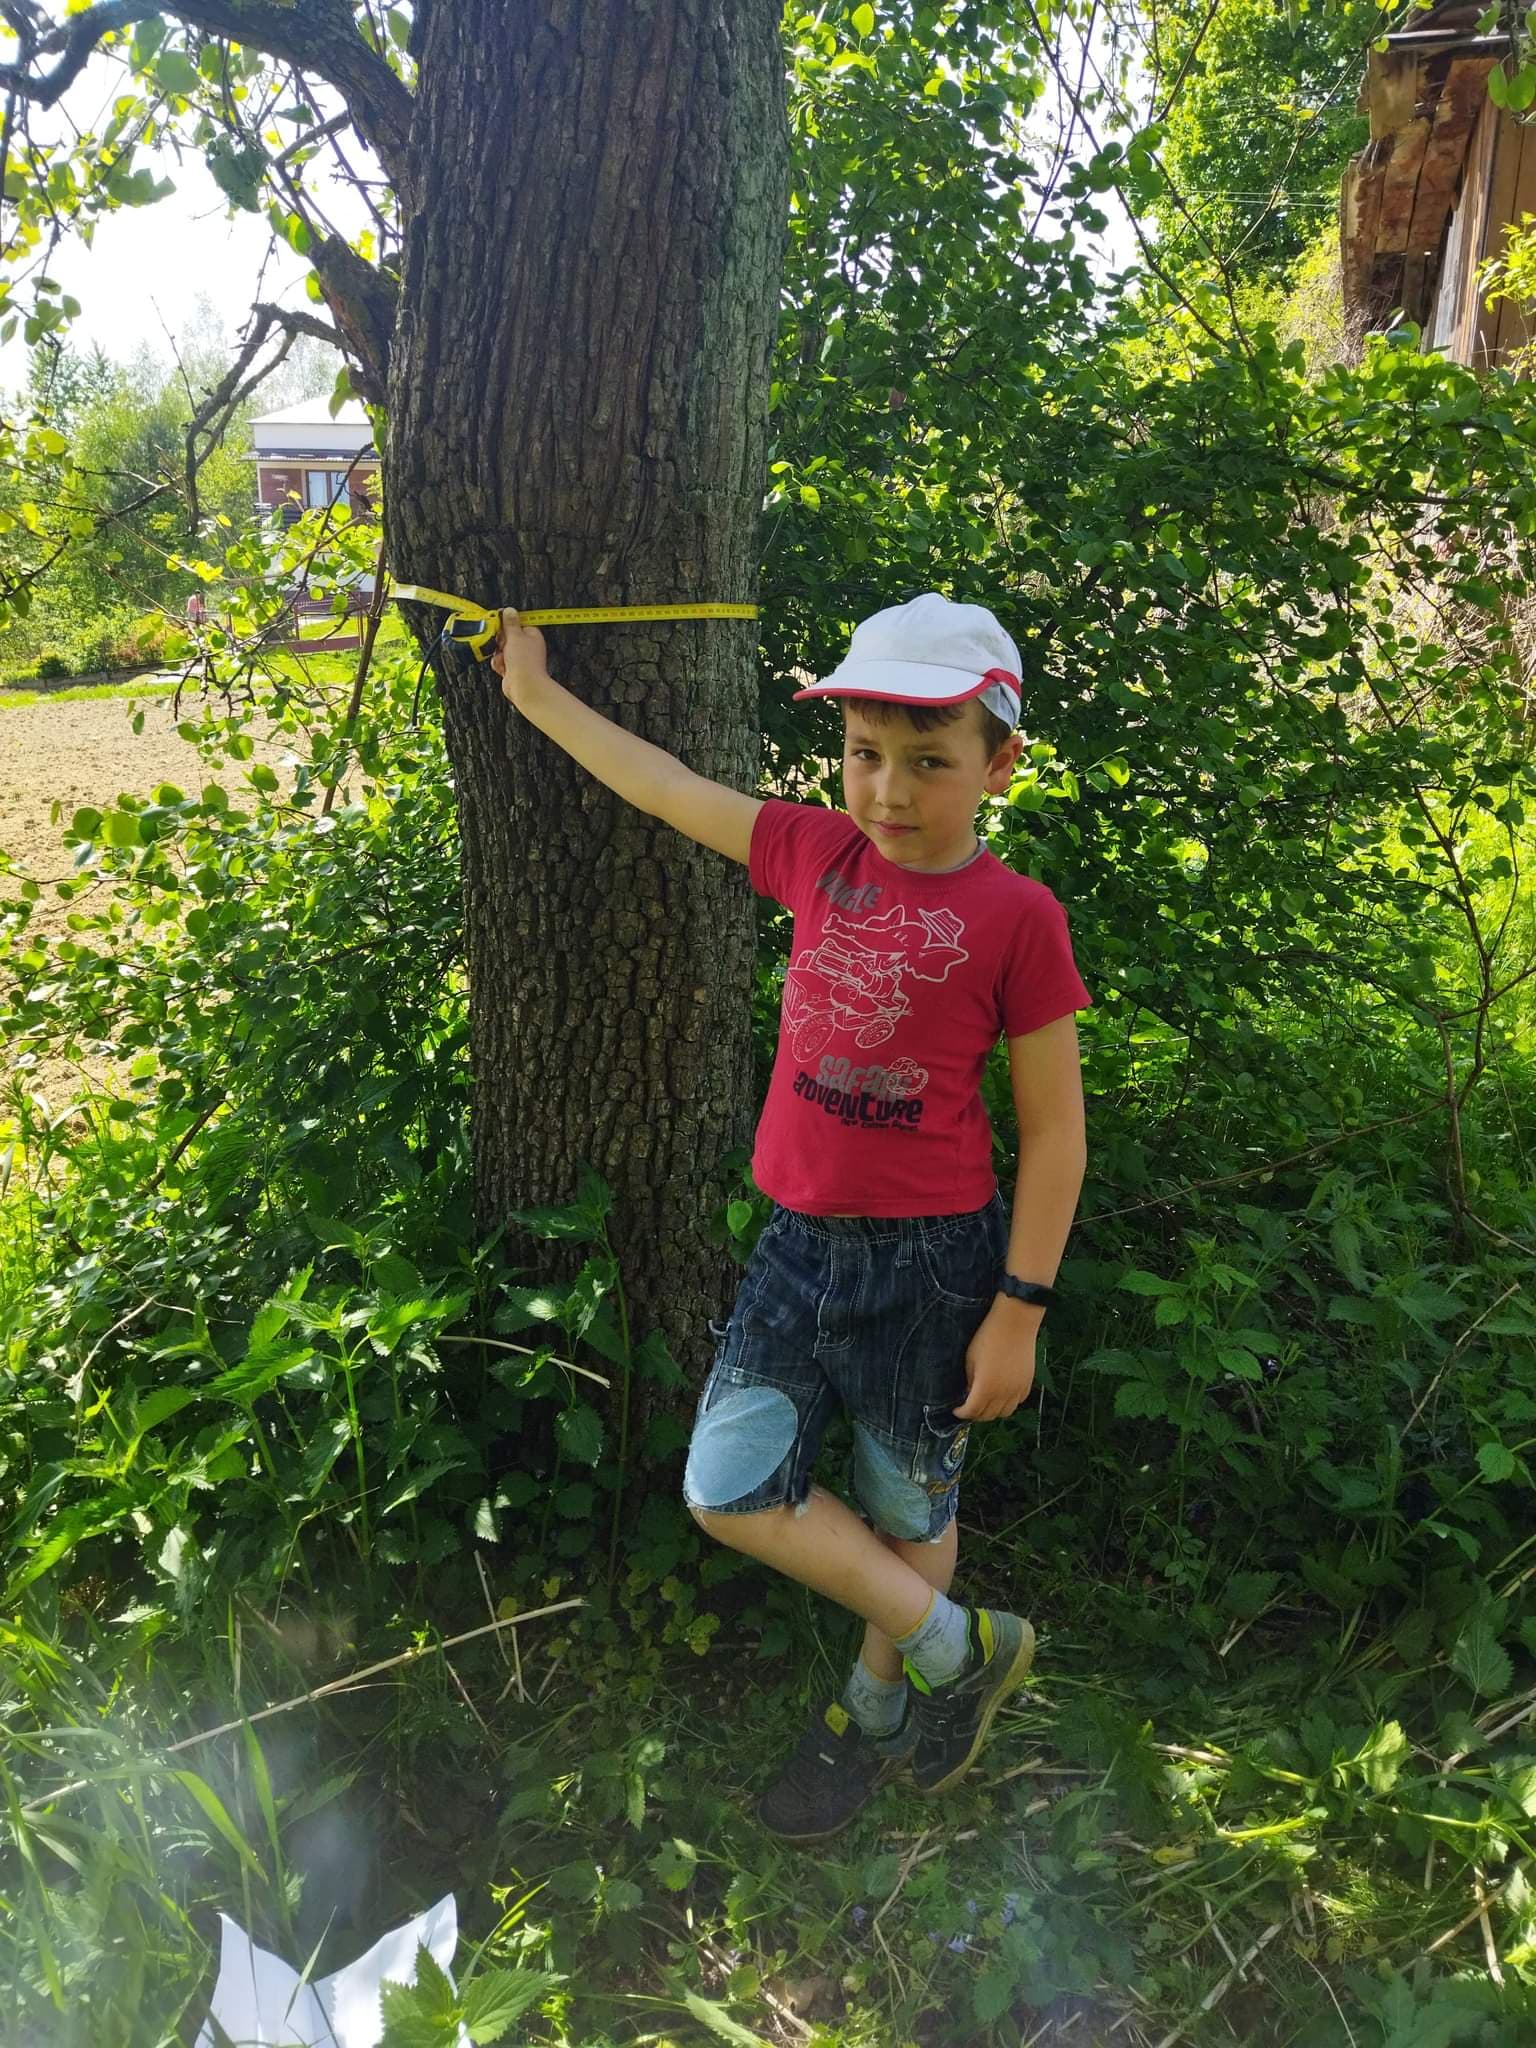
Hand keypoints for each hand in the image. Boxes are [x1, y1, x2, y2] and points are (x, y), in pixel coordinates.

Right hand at [491, 607, 550, 702]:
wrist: (524, 686)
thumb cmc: (524, 662)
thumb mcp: (515, 636)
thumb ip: (510, 623)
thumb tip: (509, 610)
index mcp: (532, 635)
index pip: (516, 623)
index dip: (507, 625)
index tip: (500, 627)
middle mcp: (527, 646)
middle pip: (507, 637)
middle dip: (501, 642)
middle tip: (503, 646)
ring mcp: (520, 658)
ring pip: (501, 650)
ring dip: (498, 654)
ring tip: (504, 659)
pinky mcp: (513, 668)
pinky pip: (500, 661)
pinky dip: (499, 664)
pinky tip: (503, 668)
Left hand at [952, 1299, 1038, 1419]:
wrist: (1015, 1322)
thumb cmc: (988, 1336)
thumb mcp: (970, 1358)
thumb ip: (970, 1380)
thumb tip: (970, 1392)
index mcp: (985, 1387)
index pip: (972, 1411)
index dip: (962, 1413)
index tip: (957, 1410)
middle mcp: (1003, 1393)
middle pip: (988, 1415)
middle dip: (976, 1414)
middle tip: (969, 1407)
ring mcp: (1017, 1389)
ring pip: (1005, 1413)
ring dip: (993, 1411)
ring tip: (985, 1402)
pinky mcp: (1028, 1383)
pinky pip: (1018, 1402)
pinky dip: (1008, 1403)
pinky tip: (1001, 1393)